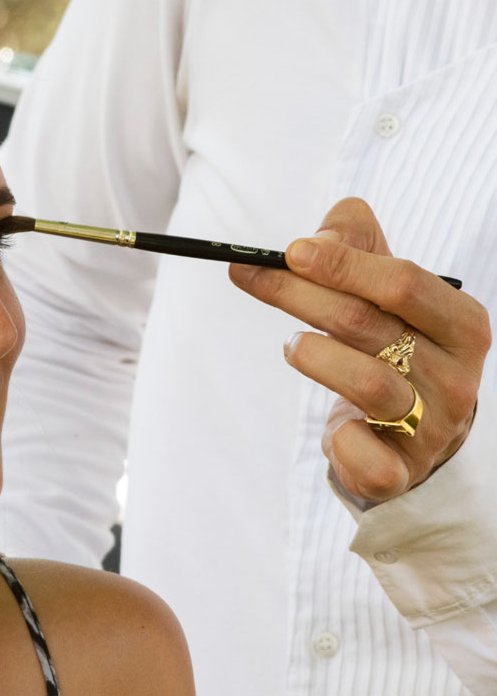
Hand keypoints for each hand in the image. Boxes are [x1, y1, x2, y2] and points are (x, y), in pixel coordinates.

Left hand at [229, 198, 491, 502]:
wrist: (413, 432)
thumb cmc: (393, 343)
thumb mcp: (384, 288)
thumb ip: (354, 244)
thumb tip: (315, 238)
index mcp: (461, 324)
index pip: (402, 283)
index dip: (342, 264)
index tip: (290, 250)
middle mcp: (456, 376)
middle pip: (368, 324)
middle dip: (298, 294)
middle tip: (249, 276)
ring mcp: (432, 429)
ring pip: (364, 381)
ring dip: (311, 354)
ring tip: (292, 345)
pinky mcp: (399, 471)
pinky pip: (365, 456)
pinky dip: (340, 439)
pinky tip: (333, 424)